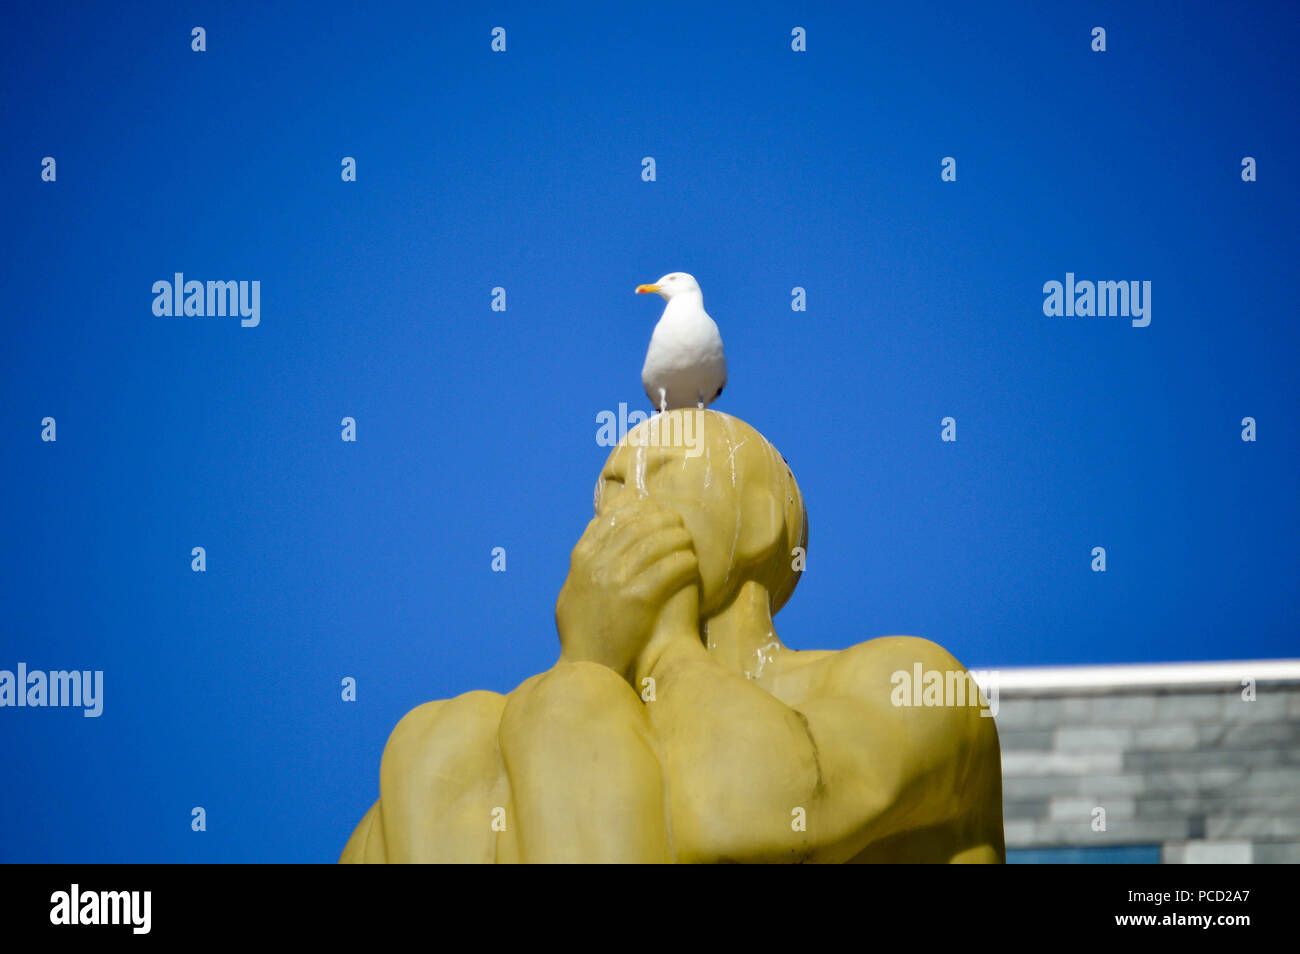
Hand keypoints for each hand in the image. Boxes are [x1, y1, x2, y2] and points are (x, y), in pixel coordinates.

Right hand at [555, 498, 700, 681]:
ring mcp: (615, 580)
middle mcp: (596, 565)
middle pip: (636, 527)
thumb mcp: (573, 591)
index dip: (637, 510)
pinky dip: (682, 562)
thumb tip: (598, 528)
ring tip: (688, 541)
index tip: (654, 509)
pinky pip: (667, 569)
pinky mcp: (637, 598)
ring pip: (654, 544)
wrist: (590, 668)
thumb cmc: (583, 632)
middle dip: (661, 521)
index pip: (612, 520)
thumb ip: (585, 561)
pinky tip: (691, 563)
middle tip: (678, 522)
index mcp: (581, 559)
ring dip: (676, 538)